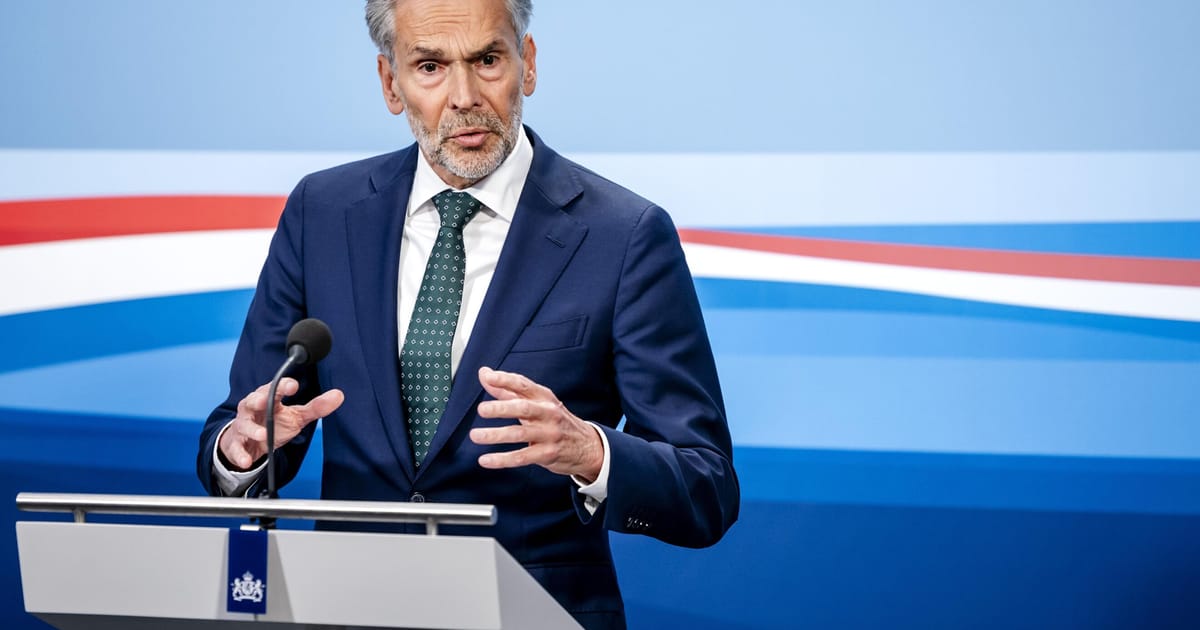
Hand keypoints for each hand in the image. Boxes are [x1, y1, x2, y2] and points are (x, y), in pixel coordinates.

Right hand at [217, 377, 343, 470]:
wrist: (248, 442)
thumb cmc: (273, 423)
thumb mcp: (296, 416)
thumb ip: (316, 407)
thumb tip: (339, 395)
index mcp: (268, 398)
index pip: (275, 388)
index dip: (283, 386)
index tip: (293, 386)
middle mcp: (252, 409)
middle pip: (253, 400)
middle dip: (258, 400)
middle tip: (265, 401)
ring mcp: (243, 425)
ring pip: (244, 424)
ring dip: (252, 429)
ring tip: (263, 435)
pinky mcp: (236, 443)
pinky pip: (236, 448)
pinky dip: (241, 454)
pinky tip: (247, 460)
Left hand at [469, 367, 603, 481]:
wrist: (586, 445)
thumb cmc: (555, 421)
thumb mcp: (537, 402)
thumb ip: (508, 389)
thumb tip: (484, 373)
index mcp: (543, 397)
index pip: (523, 384)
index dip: (505, 379)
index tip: (488, 377)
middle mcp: (548, 413)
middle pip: (523, 408)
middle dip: (501, 408)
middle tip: (481, 409)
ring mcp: (549, 434)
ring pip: (520, 434)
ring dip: (496, 435)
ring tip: (476, 435)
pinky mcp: (547, 454)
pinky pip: (522, 457)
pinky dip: (502, 459)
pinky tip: (485, 460)